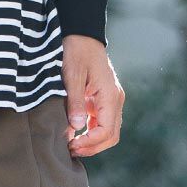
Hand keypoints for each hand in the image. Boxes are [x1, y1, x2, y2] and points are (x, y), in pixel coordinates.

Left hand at [61, 35, 123, 155]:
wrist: (82, 36)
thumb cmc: (76, 52)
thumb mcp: (72, 76)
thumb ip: (74, 101)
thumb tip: (76, 127)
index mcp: (110, 95)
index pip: (107, 130)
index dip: (90, 142)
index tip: (72, 145)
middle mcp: (115, 100)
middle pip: (111, 135)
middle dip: (93, 147)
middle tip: (71, 150)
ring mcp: (111, 100)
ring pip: (108, 131)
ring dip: (92, 141)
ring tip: (71, 145)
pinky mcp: (104, 99)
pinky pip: (101, 122)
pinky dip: (90, 131)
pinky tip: (75, 133)